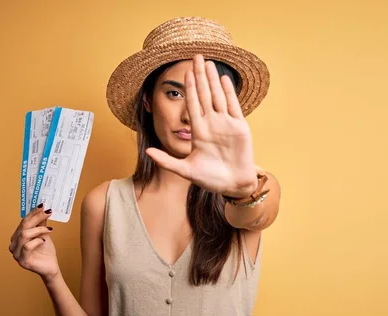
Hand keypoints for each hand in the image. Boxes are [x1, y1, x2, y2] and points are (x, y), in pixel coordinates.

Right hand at [9, 205, 58, 283]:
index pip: (23, 221)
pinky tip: (44, 241)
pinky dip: (37, 241)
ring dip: (38, 230)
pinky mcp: (22, 260)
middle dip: (37, 217)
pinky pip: (27, 246)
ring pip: (24, 235)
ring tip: (49, 230)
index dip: (33, 213)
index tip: (43, 206)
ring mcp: (16, 253)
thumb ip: (41, 223)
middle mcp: (14, 244)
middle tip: (48, 212)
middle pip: (23, 226)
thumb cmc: (45, 251)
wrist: (50, 266)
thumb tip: (43, 209)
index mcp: (17, 236)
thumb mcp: (43, 234)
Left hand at [146, 54, 257, 197]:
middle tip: (196, 56)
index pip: (193, 104)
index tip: (184, 71)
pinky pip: (233, 107)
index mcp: (199, 131)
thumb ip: (167, 161)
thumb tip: (147, 152)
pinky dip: (229, 93)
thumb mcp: (185, 170)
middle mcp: (212, 124)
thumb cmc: (211, 180)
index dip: (189, 88)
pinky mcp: (240, 128)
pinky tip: (223, 79)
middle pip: (204, 94)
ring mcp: (226, 124)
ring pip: (218, 96)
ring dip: (213, 80)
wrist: (233, 186)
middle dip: (200, 76)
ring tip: (208, 62)